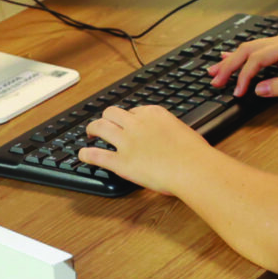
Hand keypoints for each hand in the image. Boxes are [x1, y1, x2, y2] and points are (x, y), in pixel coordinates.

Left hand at [77, 104, 212, 195]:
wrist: (192, 167)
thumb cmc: (194, 153)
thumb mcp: (183, 132)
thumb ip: (170, 131)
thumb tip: (170, 138)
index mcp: (154, 114)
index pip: (134, 111)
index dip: (129, 118)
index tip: (128, 123)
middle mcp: (137, 124)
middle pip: (112, 112)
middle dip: (106, 117)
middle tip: (104, 124)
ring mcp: (126, 142)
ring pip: (100, 127)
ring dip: (92, 128)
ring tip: (90, 133)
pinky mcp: (120, 162)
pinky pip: (96, 155)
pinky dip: (86, 154)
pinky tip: (82, 155)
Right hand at [207, 33, 277, 99]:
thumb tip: (258, 90)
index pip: (256, 59)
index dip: (243, 76)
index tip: (237, 91)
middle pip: (248, 50)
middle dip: (230, 65)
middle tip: (214, 79)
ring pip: (251, 48)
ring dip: (233, 60)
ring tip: (215, 70)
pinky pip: (259, 51)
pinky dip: (244, 57)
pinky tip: (231, 58)